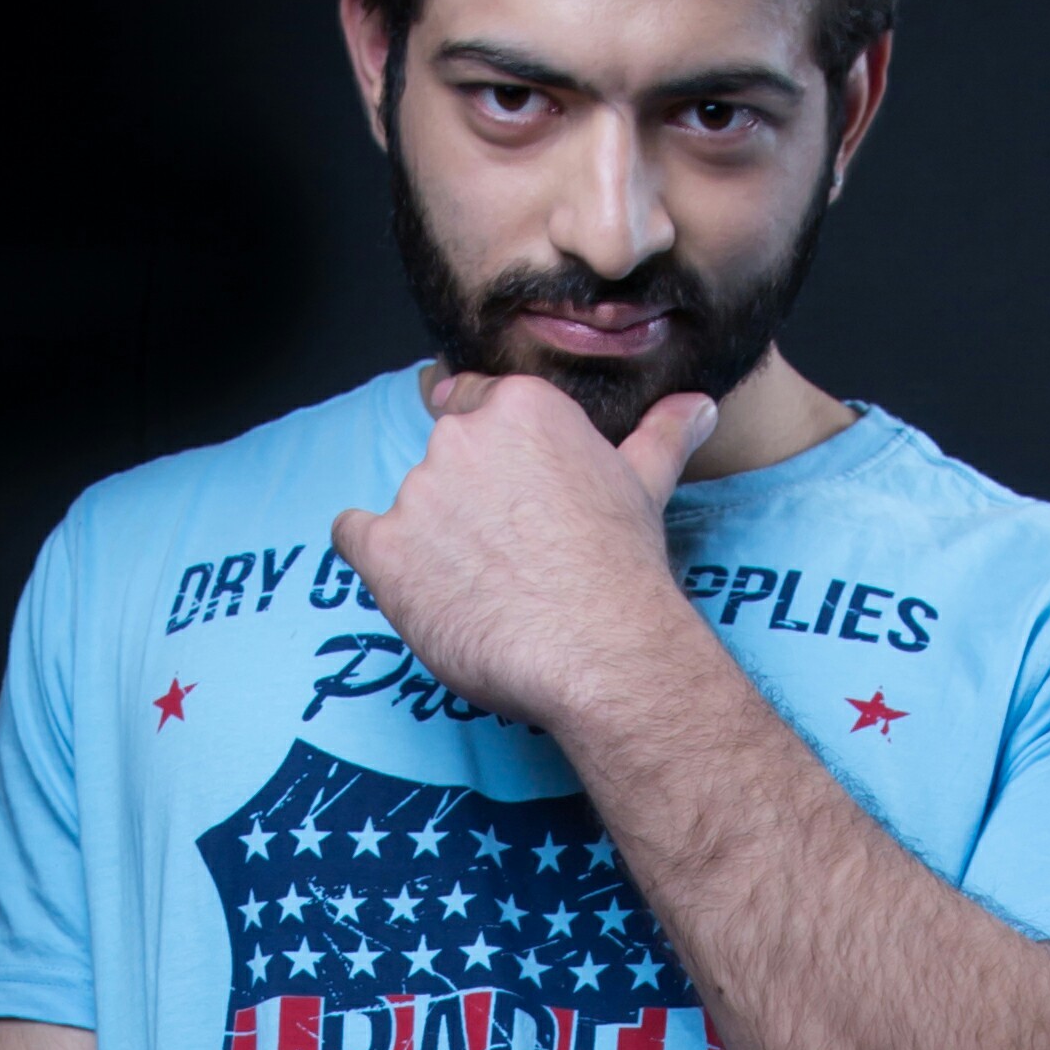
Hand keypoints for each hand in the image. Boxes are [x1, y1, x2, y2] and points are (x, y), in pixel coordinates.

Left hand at [329, 375, 714, 735]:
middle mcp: (461, 437)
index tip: (499, 487)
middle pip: (443, 456)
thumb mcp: (647, 486)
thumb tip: (698, 406)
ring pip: (408, 504)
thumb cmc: (622, 568)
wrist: (597, 648)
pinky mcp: (385, 551)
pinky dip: (370, 554)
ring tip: (479, 587)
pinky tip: (407, 580)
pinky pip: (351, 536)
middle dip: (465, 498)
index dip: (487, 450)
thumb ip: (662, 436)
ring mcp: (417, 493)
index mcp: (519, 408)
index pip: (475, 402)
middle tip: (504, 551)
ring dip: (431, 537)